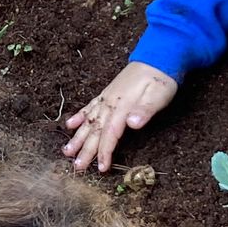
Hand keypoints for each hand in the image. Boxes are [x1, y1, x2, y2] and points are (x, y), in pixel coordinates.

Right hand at [62, 64, 176, 171]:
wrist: (158, 58)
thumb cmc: (161, 79)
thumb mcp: (159, 95)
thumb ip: (145, 110)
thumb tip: (132, 123)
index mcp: (122, 106)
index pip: (110, 134)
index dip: (104, 152)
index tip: (100, 168)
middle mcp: (110, 103)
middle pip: (95, 131)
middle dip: (85, 150)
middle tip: (76, 168)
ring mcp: (106, 98)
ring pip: (88, 121)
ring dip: (77, 137)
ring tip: (66, 152)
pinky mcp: (107, 94)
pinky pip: (89, 107)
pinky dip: (78, 116)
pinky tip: (69, 125)